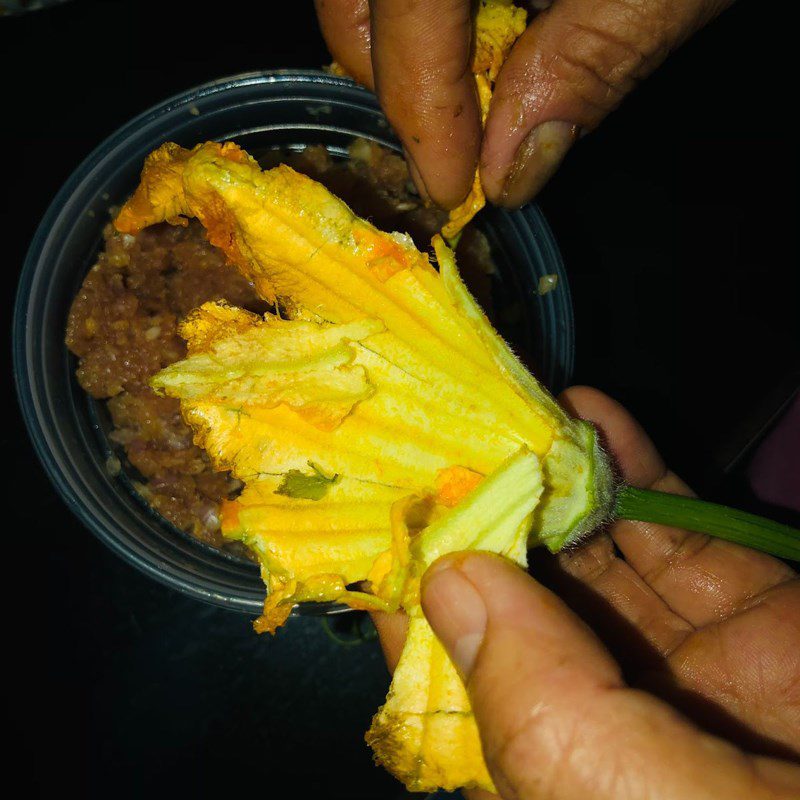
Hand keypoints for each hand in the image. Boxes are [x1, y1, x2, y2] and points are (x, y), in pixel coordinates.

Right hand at [315, 0, 731, 207]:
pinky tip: (497, 22)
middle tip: (456, 145)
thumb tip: (514, 166)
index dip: (421, 116)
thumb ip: (590, 58)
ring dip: (413, 41)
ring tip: (479, 88)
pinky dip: (439, 3)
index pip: (410, 9)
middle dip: (397, 81)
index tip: (450, 188)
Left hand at [373, 386, 799, 798]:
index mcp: (565, 773)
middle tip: (443, 433)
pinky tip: (585, 409)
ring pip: (595, 547)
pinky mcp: (753, 609)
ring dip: (549, 474)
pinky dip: (632, 465)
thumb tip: (450, 582)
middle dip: (487, 511)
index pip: (458, 677)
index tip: (382, 510)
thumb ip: (542, 707)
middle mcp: (609, 715)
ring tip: (505, 407)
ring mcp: (684, 659)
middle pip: (523, 595)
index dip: (418, 594)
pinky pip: (676, 524)